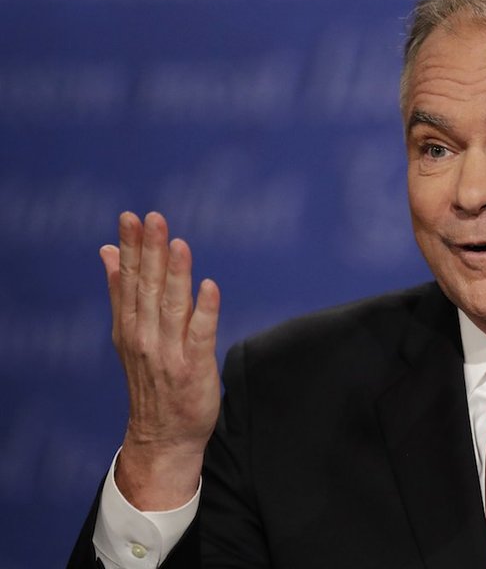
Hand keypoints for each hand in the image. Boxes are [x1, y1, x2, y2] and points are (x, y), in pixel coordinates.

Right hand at [99, 211, 220, 509]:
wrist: (162, 435)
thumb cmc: (152, 379)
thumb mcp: (129, 334)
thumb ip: (122, 292)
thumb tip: (108, 252)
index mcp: (129, 326)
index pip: (128, 280)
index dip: (130, 248)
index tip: (131, 217)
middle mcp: (145, 337)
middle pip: (148, 288)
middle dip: (150, 252)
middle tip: (153, 218)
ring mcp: (170, 352)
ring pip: (172, 306)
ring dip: (175, 274)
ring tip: (178, 243)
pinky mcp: (195, 367)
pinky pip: (201, 335)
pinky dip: (205, 311)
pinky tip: (209, 286)